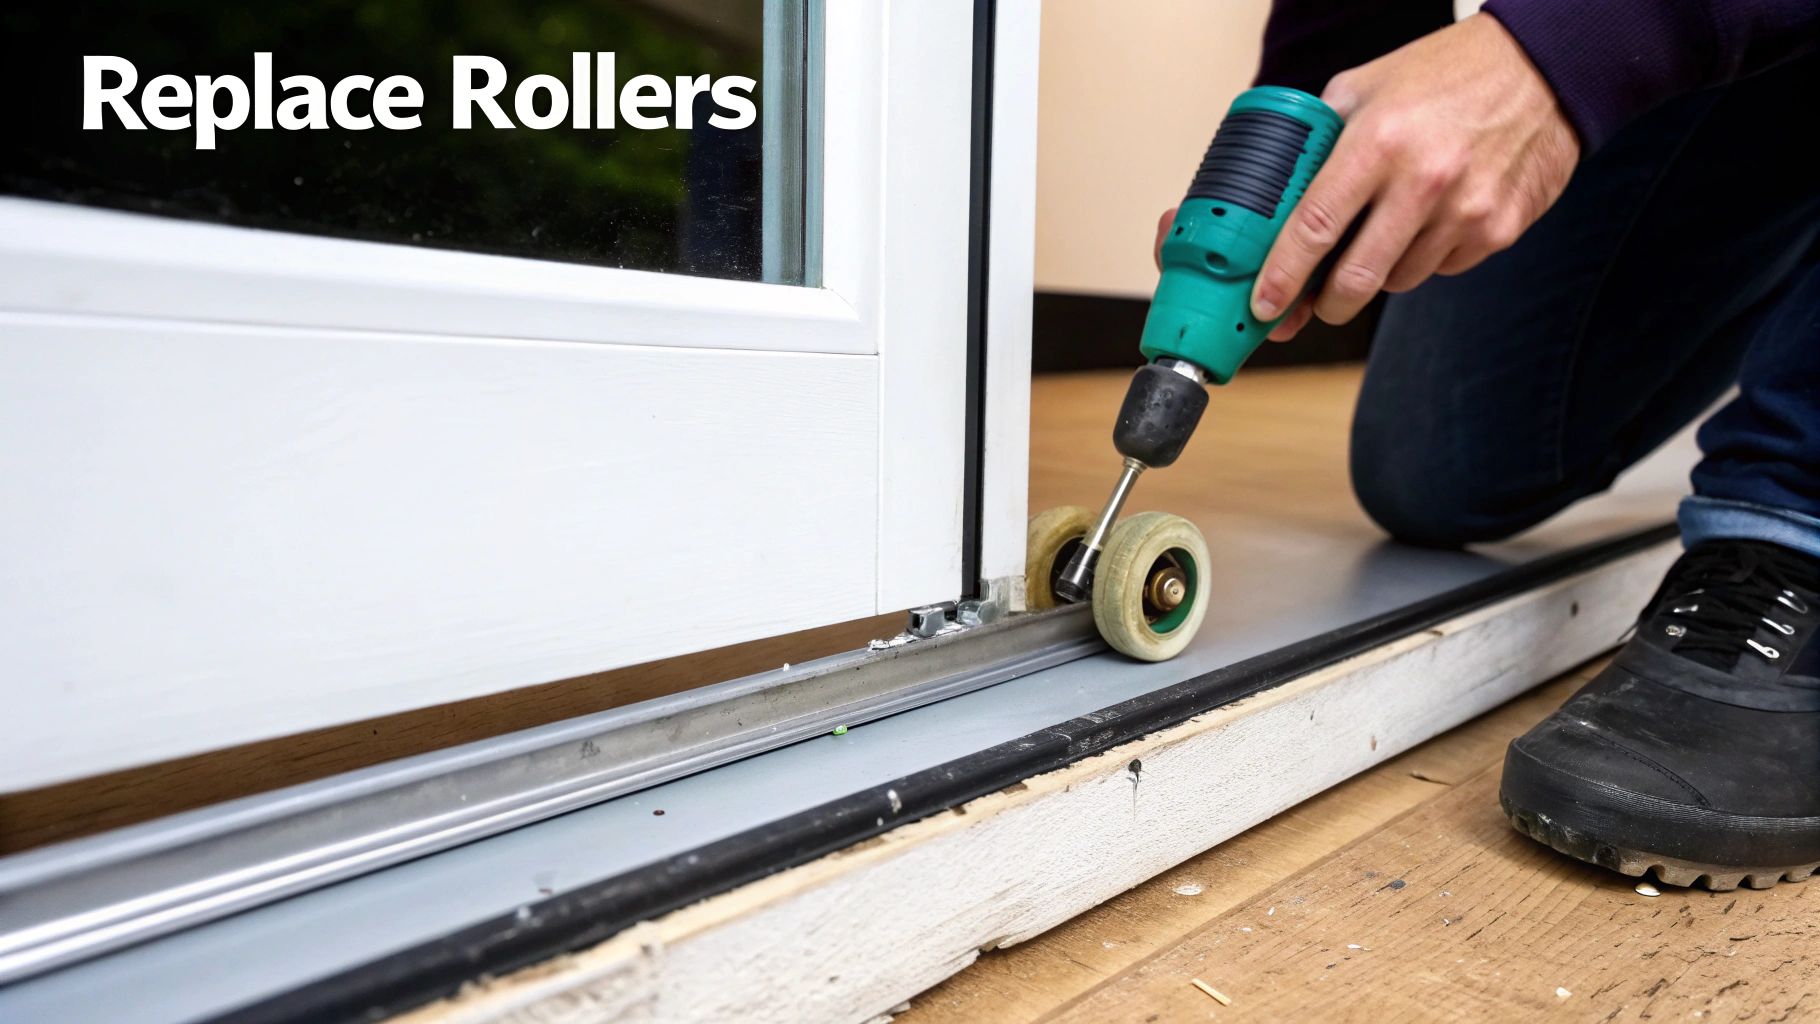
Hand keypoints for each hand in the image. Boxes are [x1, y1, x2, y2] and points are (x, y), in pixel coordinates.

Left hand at [1155, 13, 1578, 340]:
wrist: (1545, 67)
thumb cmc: (1448, 74)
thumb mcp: (1366, 87)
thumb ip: (1319, 139)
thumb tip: (1275, 196)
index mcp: (1379, 143)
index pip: (1314, 227)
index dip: (1282, 278)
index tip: (1263, 305)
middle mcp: (1424, 182)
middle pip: (1356, 280)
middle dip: (1326, 304)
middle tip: (1315, 302)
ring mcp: (1467, 212)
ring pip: (1398, 281)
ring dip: (1380, 272)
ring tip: (1387, 228)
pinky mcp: (1500, 231)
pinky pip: (1441, 268)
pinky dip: (1425, 257)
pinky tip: (1432, 218)